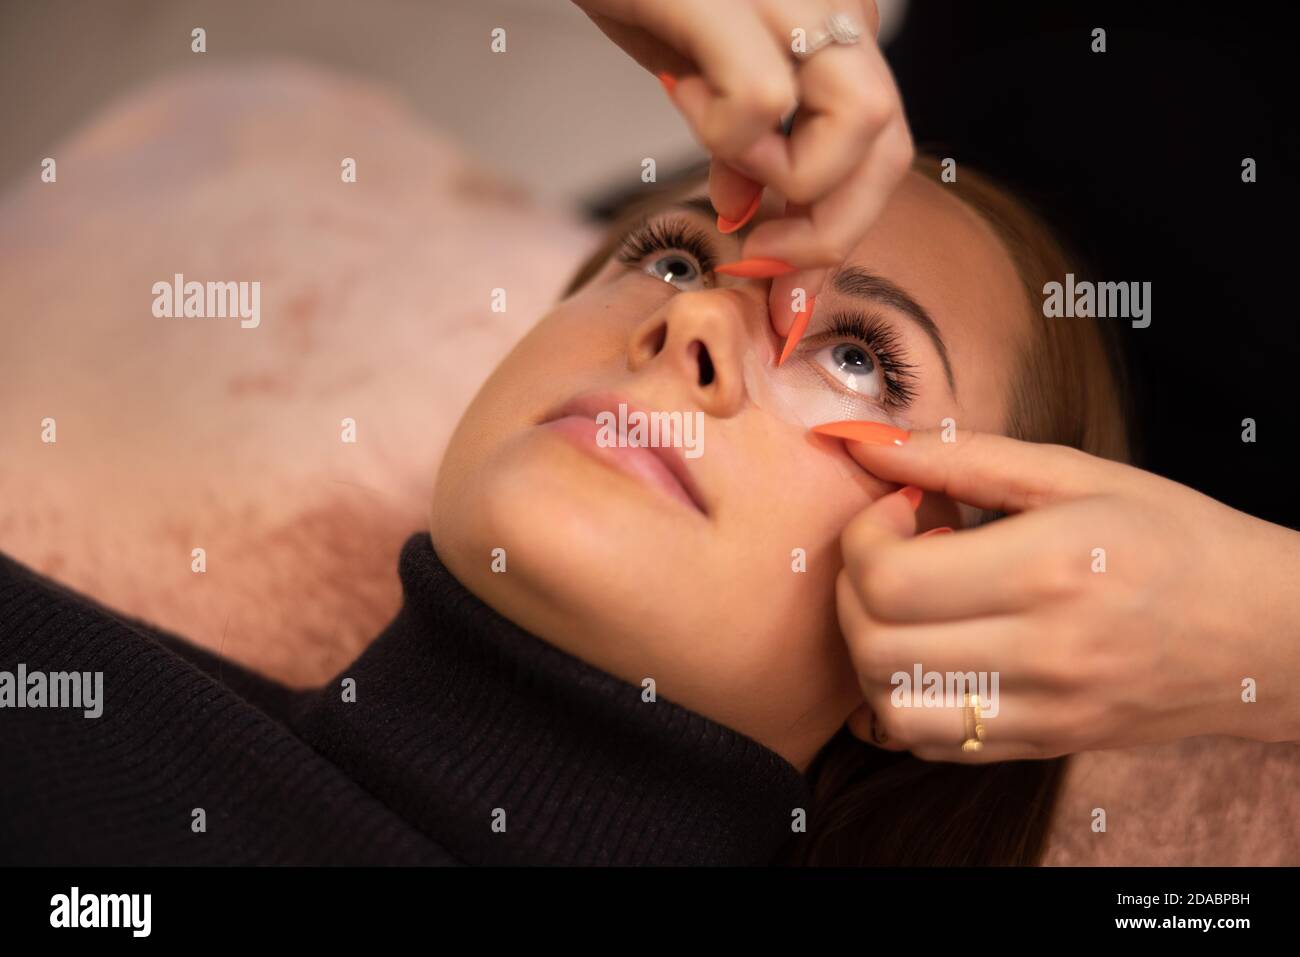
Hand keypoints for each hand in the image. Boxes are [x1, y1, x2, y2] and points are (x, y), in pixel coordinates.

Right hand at [571, 0, 913, 335]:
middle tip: (761, 259)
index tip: (782, 281)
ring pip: (861, 123)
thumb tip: (744, 208)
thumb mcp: (693, 59)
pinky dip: (726, 135)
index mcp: (835, 17)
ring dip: (791, 185)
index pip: (880, 145)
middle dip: (832, 232)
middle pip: (892, 146)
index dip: (840, 227)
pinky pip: (763, 100)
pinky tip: (679, 93)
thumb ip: (734, 132)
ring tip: (724, 166)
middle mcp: (835, 1)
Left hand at [826, 425, 1299, 761]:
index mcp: (1050, 569)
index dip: (864, 536)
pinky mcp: (1046, 745)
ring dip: (870, 650)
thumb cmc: (1175, 537)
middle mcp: (1044, 651)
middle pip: (876, 646)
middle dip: (853, 588)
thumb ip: (962, 458)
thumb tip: (865, 445)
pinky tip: (931, 650)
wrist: (1268, 631)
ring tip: (910, 606)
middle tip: (894, 551)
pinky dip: (903, 699)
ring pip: (890, 706)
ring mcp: (1045, 711)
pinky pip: (932, 742)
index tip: (898, 509)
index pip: (889, 579)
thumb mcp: (1077, 476)